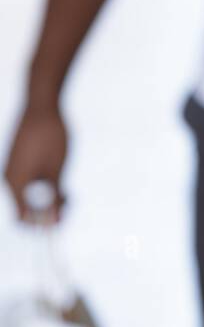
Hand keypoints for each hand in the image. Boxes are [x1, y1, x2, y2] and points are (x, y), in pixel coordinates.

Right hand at [3, 105, 67, 222]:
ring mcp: (15, 170)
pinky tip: (61, 182)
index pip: (23, 217)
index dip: (42, 223)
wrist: (42, 103)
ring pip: (30, 195)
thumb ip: (52, 197)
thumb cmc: (50, 136)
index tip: (62, 216)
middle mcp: (11, 179)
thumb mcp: (56, 170)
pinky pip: (30, 183)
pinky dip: (45, 186)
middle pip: (27, 208)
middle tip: (69, 200)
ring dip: (49, 198)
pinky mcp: (21, 163)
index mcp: (16, 183)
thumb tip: (51, 222)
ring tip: (68, 192)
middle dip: (48, 210)